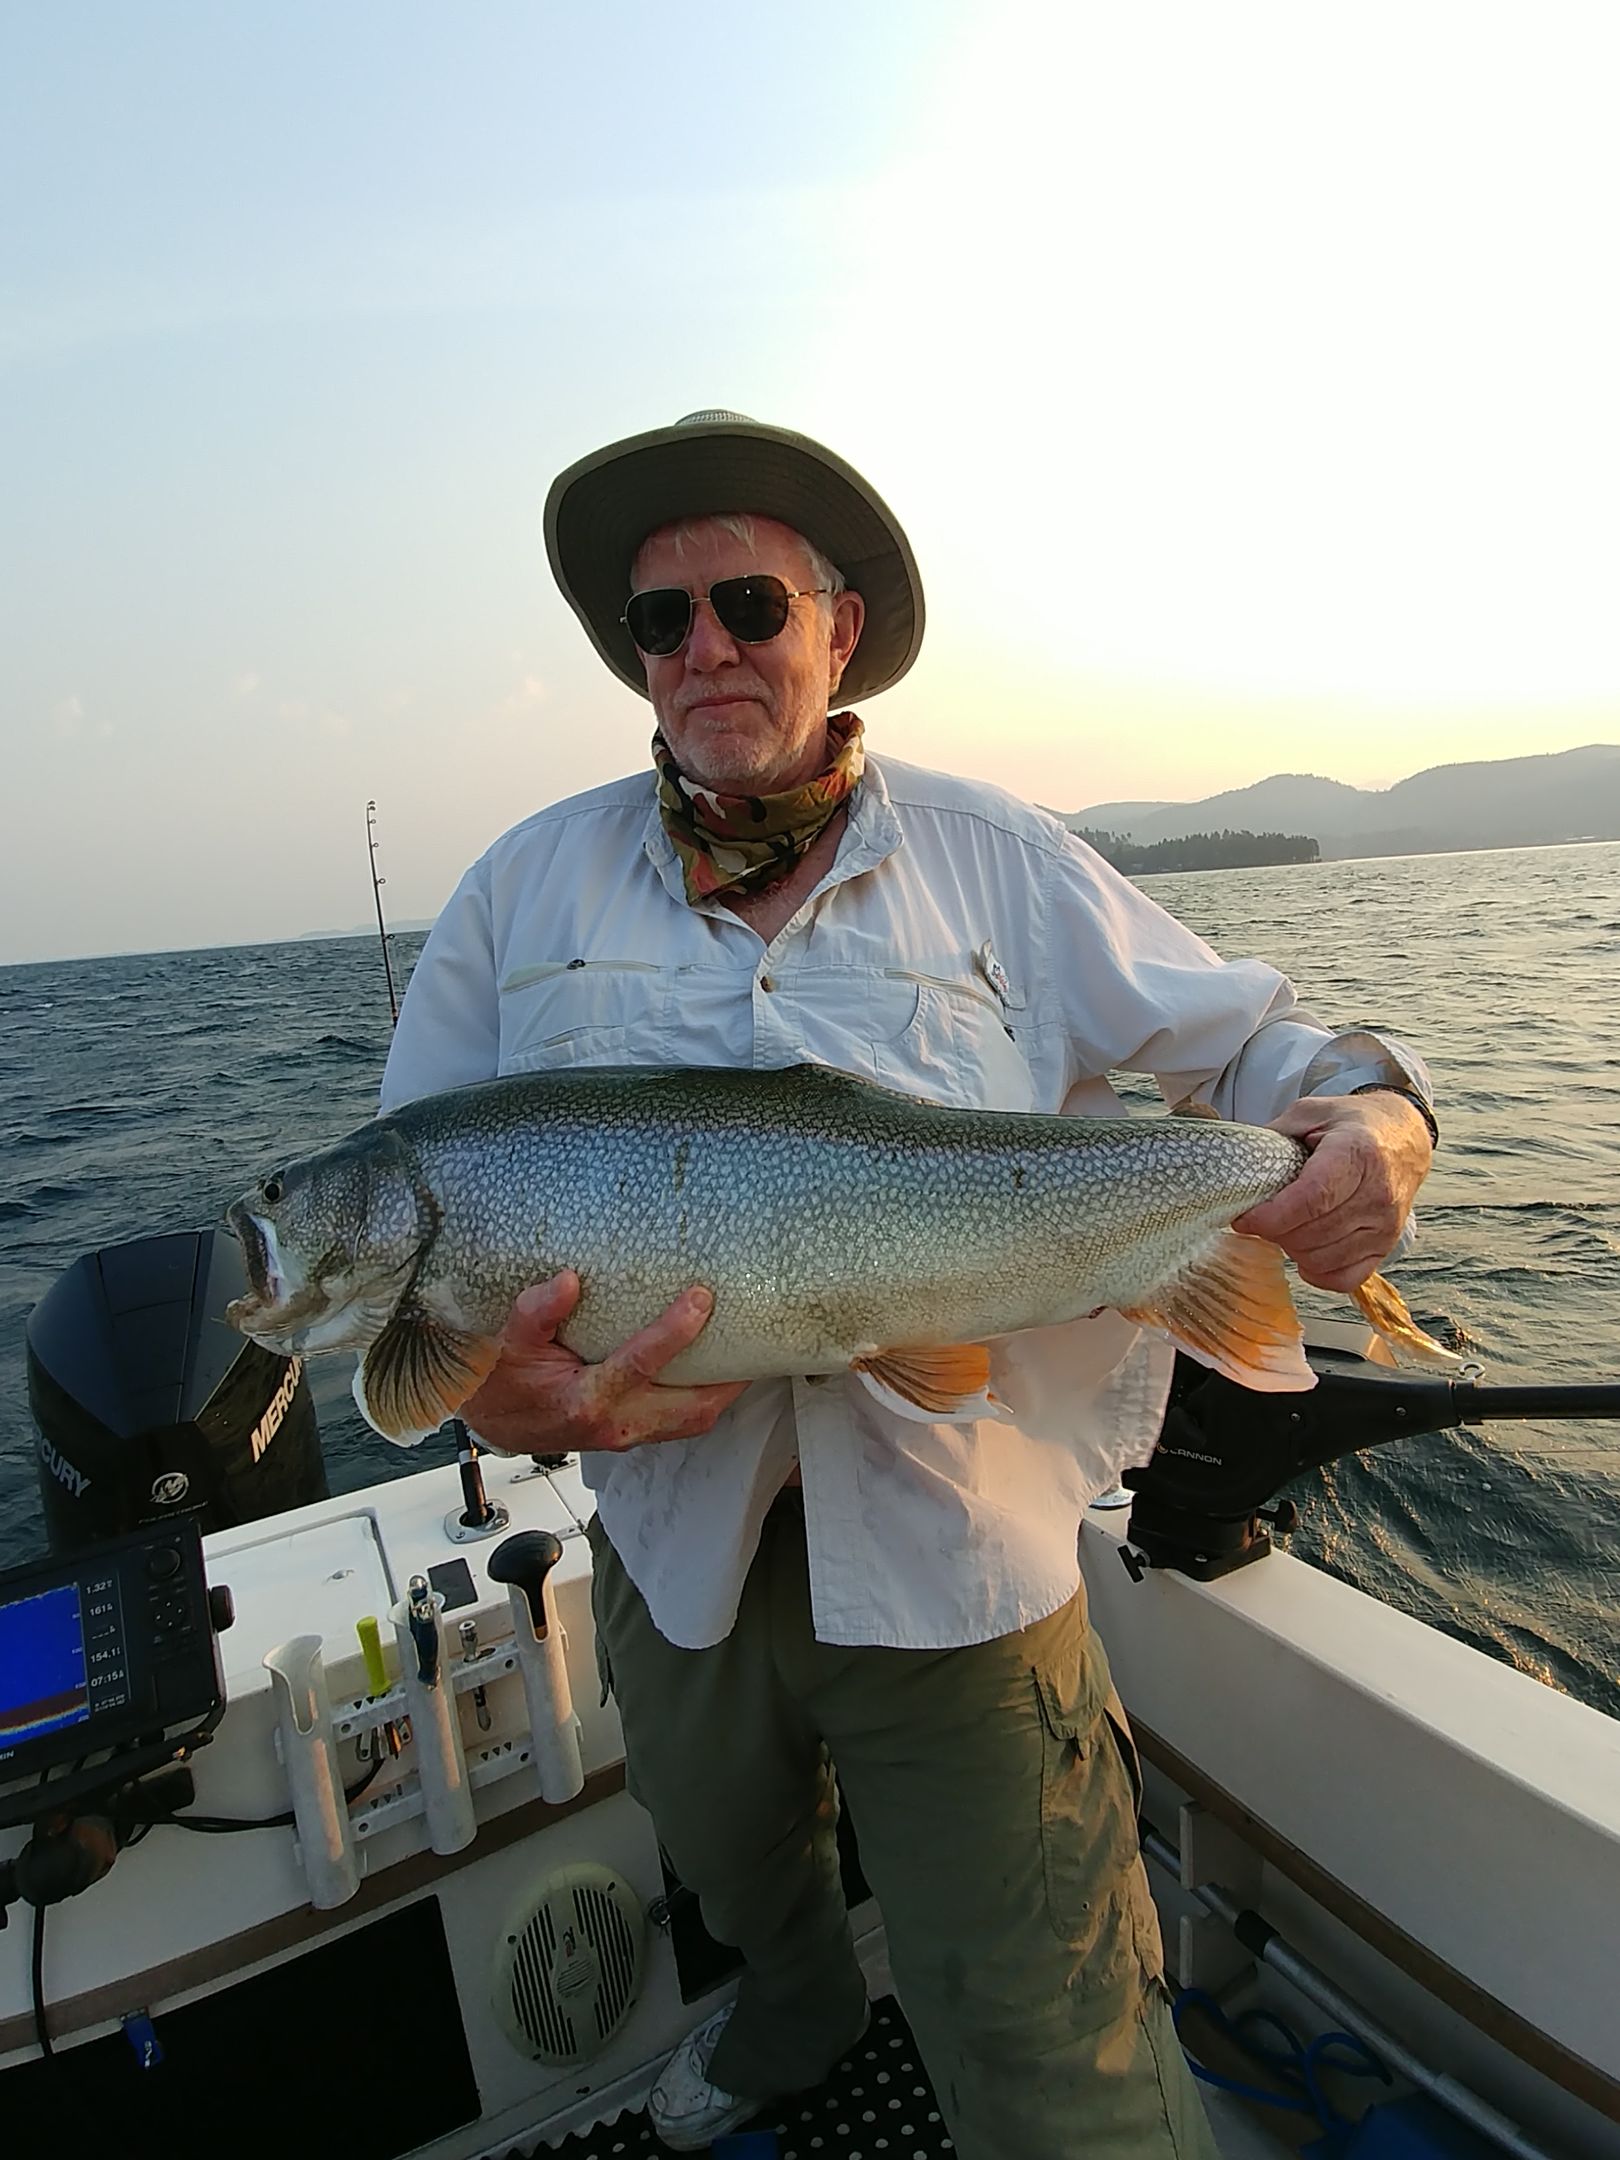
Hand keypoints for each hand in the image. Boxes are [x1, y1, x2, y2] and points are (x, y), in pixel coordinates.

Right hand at [460, 1270, 748, 1454]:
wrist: (492, 1421)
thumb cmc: (500, 1381)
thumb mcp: (507, 1341)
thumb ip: (536, 1313)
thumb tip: (568, 1281)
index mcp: (585, 1399)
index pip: (640, 1365)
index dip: (675, 1332)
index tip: (701, 1298)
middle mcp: (613, 1423)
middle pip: (689, 1410)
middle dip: (728, 1379)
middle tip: (756, 1339)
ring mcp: (625, 1435)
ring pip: (691, 1422)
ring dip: (723, 1392)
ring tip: (749, 1354)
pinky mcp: (631, 1434)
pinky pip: (679, 1422)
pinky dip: (703, 1398)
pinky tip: (717, 1370)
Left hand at [1231, 1092, 1433, 1291]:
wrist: (1403, 1136)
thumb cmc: (1352, 1124)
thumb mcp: (1309, 1112)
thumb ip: (1273, 1138)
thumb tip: (1236, 1169)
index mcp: (1358, 1153)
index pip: (1312, 1198)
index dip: (1272, 1216)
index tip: (1244, 1218)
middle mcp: (1378, 1194)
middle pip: (1312, 1234)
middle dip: (1275, 1231)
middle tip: (1262, 1217)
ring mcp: (1386, 1225)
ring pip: (1323, 1259)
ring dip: (1292, 1248)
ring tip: (1285, 1226)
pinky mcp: (1386, 1247)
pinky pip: (1343, 1278)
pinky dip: (1317, 1271)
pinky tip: (1306, 1250)